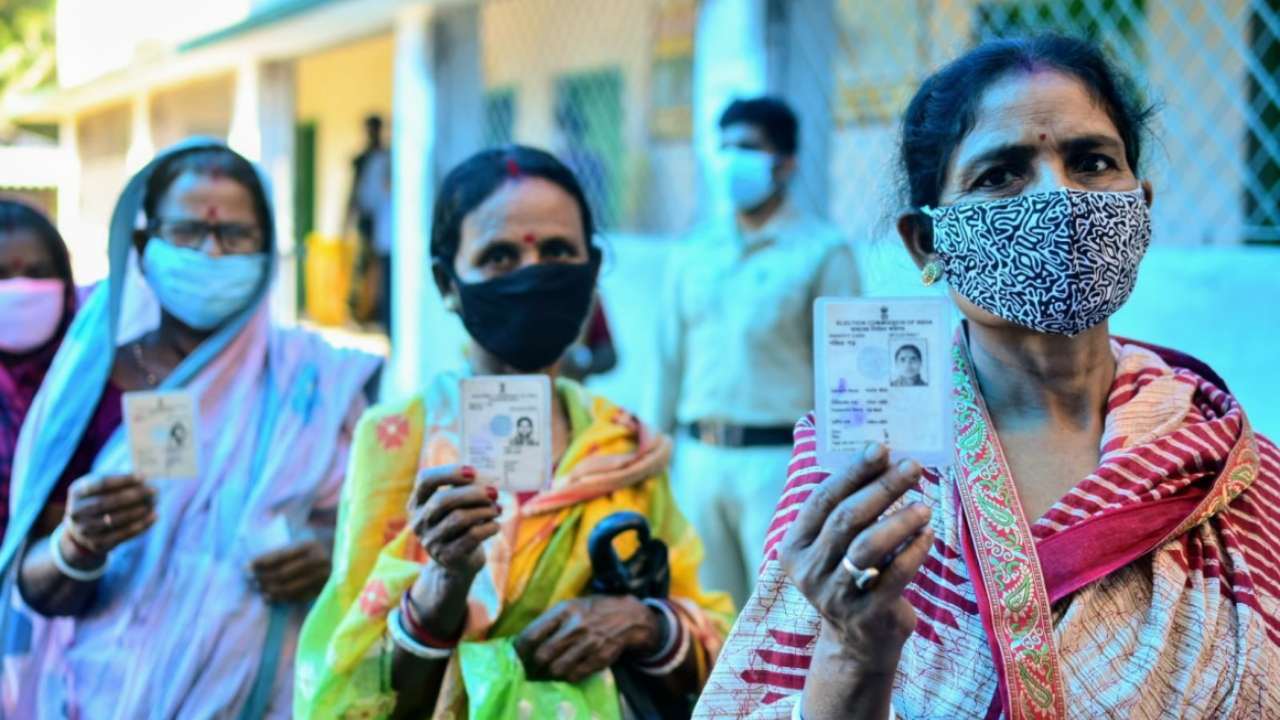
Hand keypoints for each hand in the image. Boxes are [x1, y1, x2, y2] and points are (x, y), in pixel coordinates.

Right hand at [63, 474, 156, 557]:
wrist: (81, 531)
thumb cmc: (98, 500)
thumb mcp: (100, 487)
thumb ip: (118, 481)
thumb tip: (143, 478)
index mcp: (77, 492)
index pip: (101, 484)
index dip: (123, 480)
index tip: (143, 477)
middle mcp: (76, 512)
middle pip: (107, 502)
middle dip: (133, 495)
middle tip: (153, 490)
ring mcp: (85, 530)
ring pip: (114, 520)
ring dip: (138, 510)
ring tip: (154, 502)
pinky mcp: (97, 544)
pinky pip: (122, 534)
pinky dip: (140, 525)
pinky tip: (154, 516)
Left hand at [250, 540, 330, 602]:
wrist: (349, 554)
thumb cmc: (322, 546)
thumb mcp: (306, 542)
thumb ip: (287, 550)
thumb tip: (257, 562)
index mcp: (310, 546)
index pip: (280, 556)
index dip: (261, 563)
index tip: (246, 567)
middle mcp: (317, 561)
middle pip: (283, 574)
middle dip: (263, 578)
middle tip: (251, 581)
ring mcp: (322, 577)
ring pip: (290, 588)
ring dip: (271, 591)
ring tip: (259, 591)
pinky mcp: (324, 589)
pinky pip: (299, 597)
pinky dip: (283, 599)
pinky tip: (272, 598)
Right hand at [409, 465, 500, 576]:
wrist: (458, 564)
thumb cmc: (461, 526)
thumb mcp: (458, 506)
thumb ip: (465, 490)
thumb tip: (487, 481)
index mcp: (418, 504)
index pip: (425, 480)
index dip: (449, 473)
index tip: (473, 472)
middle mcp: (419, 523)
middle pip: (443, 500)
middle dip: (473, 493)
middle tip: (494, 492)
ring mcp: (431, 542)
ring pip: (459, 518)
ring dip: (485, 510)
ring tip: (498, 509)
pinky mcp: (448, 557)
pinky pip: (472, 536)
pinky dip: (489, 526)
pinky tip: (495, 525)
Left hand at [514, 595, 661, 682]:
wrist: (627, 616)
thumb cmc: (592, 611)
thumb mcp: (570, 606)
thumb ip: (549, 621)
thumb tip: (524, 643)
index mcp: (563, 611)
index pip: (531, 635)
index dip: (521, 649)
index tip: (521, 654)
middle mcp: (575, 627)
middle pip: (542, 655)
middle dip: (535, 664)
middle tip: (535, 666)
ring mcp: (588, 644)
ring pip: (556, 669)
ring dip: (551, 672)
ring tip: (552, 668)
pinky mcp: (599, 658)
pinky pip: (573, 676)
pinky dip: (568, 676)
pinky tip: (569, 669)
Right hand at [778, 443, 932, 673]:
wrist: (857, 641)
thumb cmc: (850, 575)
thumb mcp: (834, 546)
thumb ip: (845, 509)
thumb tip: (880, 458)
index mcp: (794, 546)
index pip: (822, 499)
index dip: (852, 471)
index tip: (880, 448)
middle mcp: (809, 570)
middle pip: (847, 518)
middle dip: (882, 488)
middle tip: (913, 467)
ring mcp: (836, 594)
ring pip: (869, 546)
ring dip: (900, 520)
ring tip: (925, 505)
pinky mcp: (867, 614)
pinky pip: (895, 574)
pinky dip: (914, 550)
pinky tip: (927, 535)